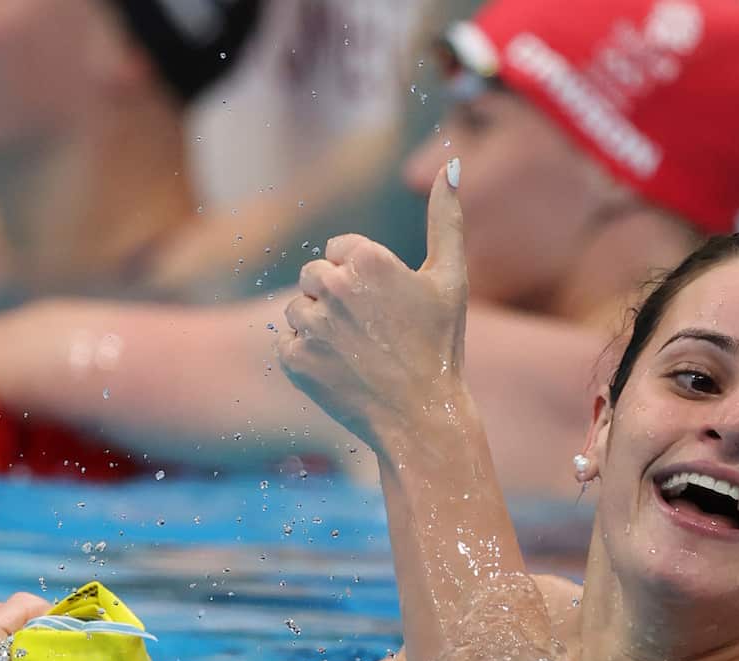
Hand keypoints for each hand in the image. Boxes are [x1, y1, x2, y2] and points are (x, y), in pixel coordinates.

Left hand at [276, 160, 466, 450]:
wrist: (421, 417)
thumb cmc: (441, 345)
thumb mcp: (451, 278)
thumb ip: (446, 218)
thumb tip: (452, 165)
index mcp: (367, 258)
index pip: (340, 248)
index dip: (364, 276)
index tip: (386, 307)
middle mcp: (333, 285)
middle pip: (314, 274)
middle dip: (337, 297)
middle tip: (373, 332)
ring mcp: (310, 324)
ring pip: (298, 307)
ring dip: (320, 324)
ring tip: (357, 352)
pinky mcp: (292, 358)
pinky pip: (286, 340)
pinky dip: (308, 354)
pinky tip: (340, 369)